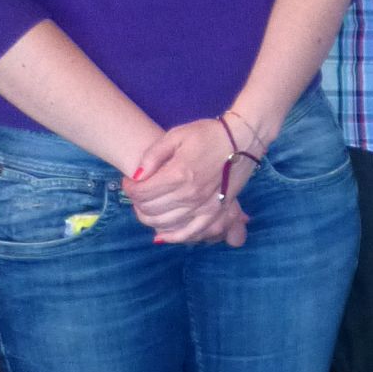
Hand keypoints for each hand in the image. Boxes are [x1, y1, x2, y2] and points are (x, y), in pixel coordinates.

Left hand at [125, 118, 249, 242]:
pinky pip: (190, 233)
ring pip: (165, 224)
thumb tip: (136, 176)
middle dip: (137, 202)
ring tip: (148, 207)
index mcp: (177, 174)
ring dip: (150, 218)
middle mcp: (189, 194)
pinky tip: (163, 234)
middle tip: (140, 192)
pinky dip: (173, 237)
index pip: (141, 192)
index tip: (130, 181)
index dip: (129, 188)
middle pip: (149, 209)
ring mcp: (203, 206)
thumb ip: (153, 155)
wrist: (242, 140)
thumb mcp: (176, 135)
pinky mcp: (215, 212)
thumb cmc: (208, 134)